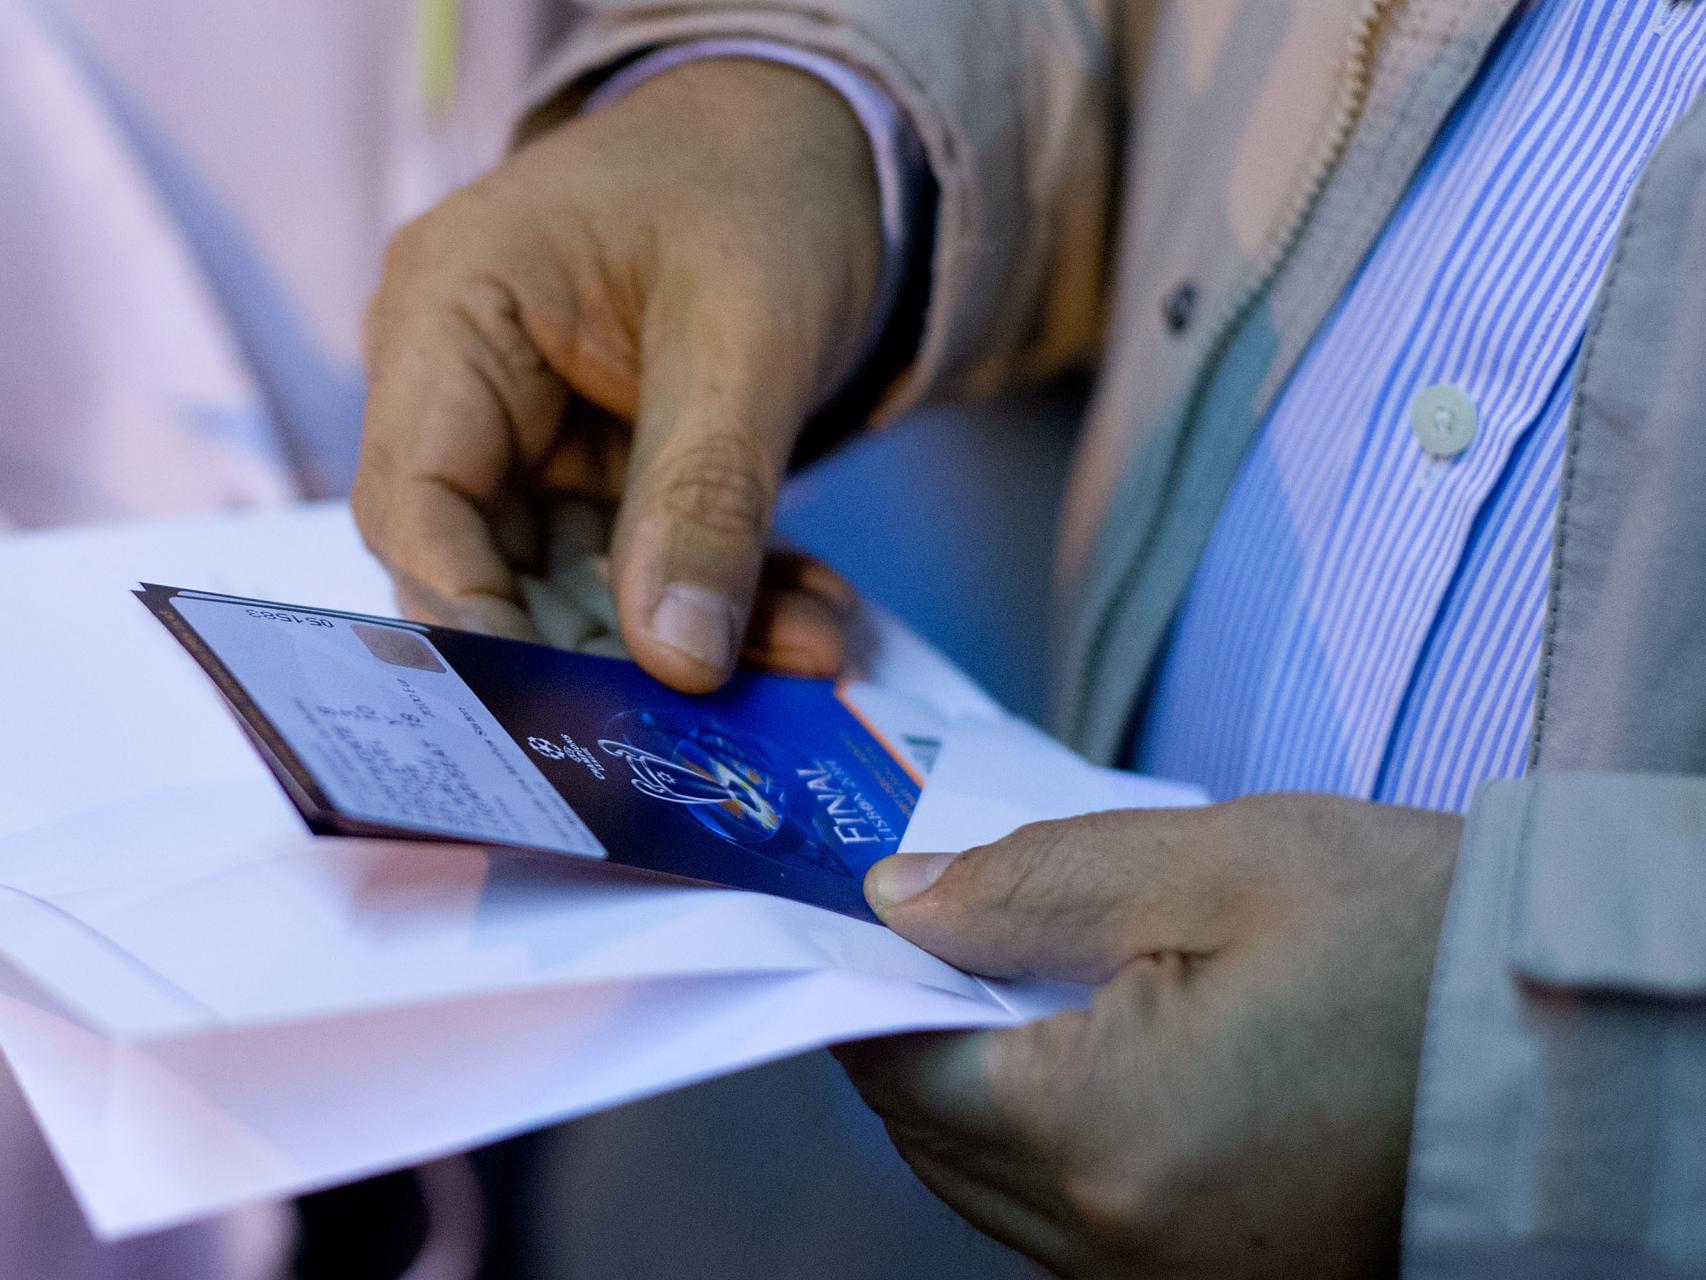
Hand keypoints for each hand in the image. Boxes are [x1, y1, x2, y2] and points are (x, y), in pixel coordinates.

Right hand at [353, 59, 881, 689]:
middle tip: (706, 712)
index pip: (416, 503)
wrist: (820, 143)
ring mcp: (535, 431)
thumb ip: (704, 497)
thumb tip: (675, 661)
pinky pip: (646, 559)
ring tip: (807, 653)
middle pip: (495, 564)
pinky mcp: (603, 466)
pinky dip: (724, 595)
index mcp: (449, 313)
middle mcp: (468, 382)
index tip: (559, 712)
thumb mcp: (744, 335)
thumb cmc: (758, 184)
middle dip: (611, 645)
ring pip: (586, 580)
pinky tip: (809, 619)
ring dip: (695, 630)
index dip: (473, 621)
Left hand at [837, 794, 1462, 1277]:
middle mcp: (1125, 1249)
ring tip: (1036, 984)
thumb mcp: (1210, 863)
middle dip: (921, 1035)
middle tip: (955, 933)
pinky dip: (1054, 1143)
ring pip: (999, 1193)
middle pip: (939, 1142)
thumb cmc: (1411, 936)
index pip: (900, 1073)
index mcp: (1107, 1138)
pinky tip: (1098, 1056)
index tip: (871, 920)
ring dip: (984, 1092)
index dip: (866, 987)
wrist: (1571, 1037)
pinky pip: (1075, 1226)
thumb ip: (1028, 884)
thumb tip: (895, 903)